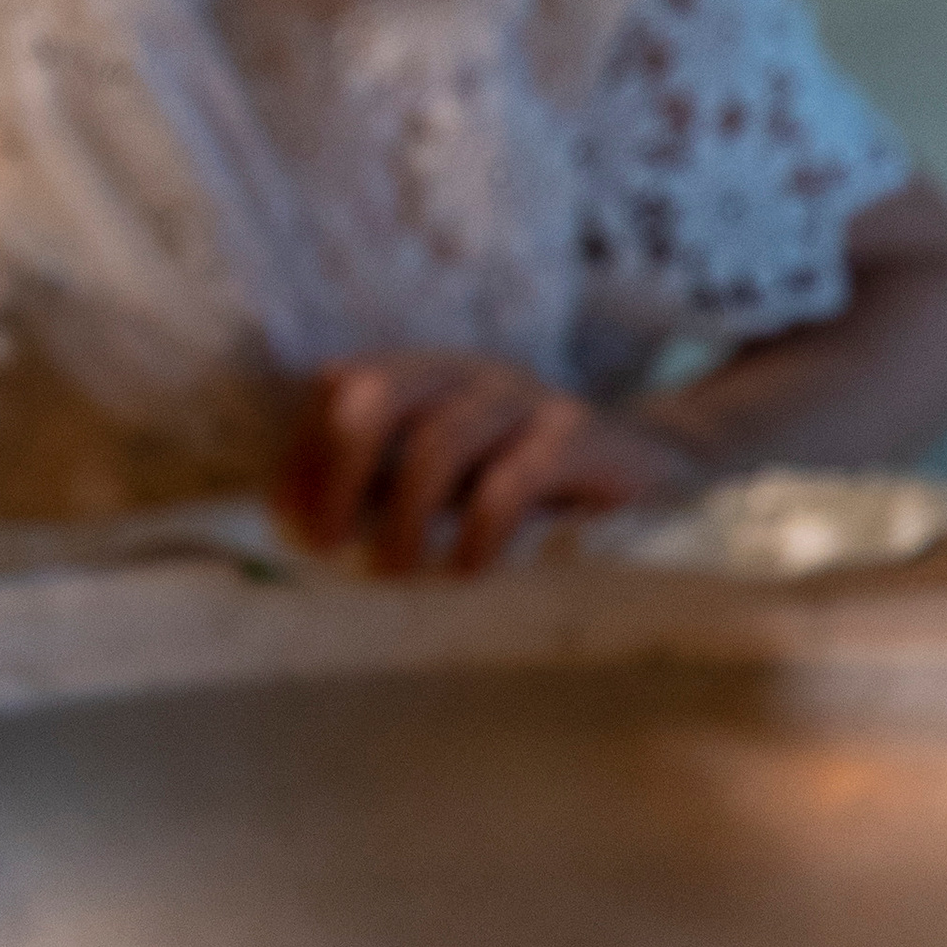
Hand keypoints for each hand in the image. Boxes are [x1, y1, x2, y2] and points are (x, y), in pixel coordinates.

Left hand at [275, 353, 706, 573]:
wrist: (657, 467)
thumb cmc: (529, 487)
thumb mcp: (452, 479)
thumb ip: (388, 491)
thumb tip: (304, 538)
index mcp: (426, 374)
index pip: (340, 384)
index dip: (304, 449)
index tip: (289, 522)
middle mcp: (467, 373)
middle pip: (374, 394)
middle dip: (340, 471)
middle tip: (328, 545)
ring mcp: (524, 398)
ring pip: (437, 440)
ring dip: (403, 516)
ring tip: (396, 573)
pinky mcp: (576, 437)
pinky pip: (511, 479)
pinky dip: (476, 531)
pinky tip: (466, 570)